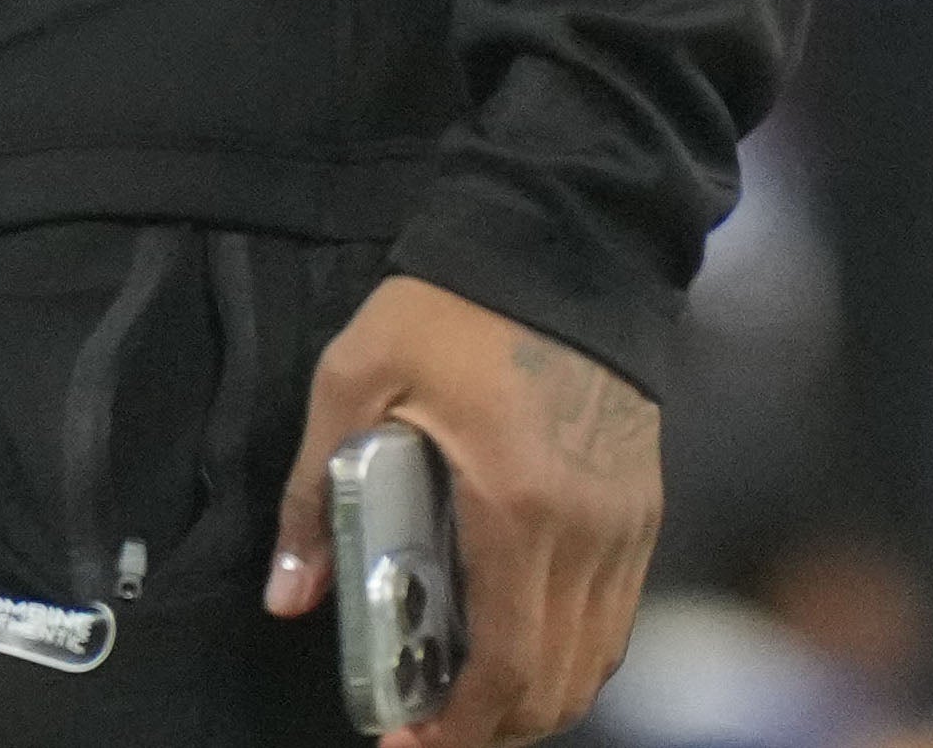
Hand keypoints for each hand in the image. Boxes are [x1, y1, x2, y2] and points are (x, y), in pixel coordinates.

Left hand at [267, 277, 656, 747]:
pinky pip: (614, 612)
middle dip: (493, 727)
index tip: (407, 742)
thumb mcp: (357, 376)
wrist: (567, 236)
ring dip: (535, 696)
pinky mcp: (644, 502)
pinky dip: (570, 648)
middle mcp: (588, 531)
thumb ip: (316, 492)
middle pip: (558, 683)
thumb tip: (288, 597)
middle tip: (429, 727)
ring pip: (596, 657)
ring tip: (468, 693)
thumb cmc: (457, 305)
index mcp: (518, 510)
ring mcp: (627, 520)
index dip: (458, 728)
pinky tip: (518, 636)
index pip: (506, 667)